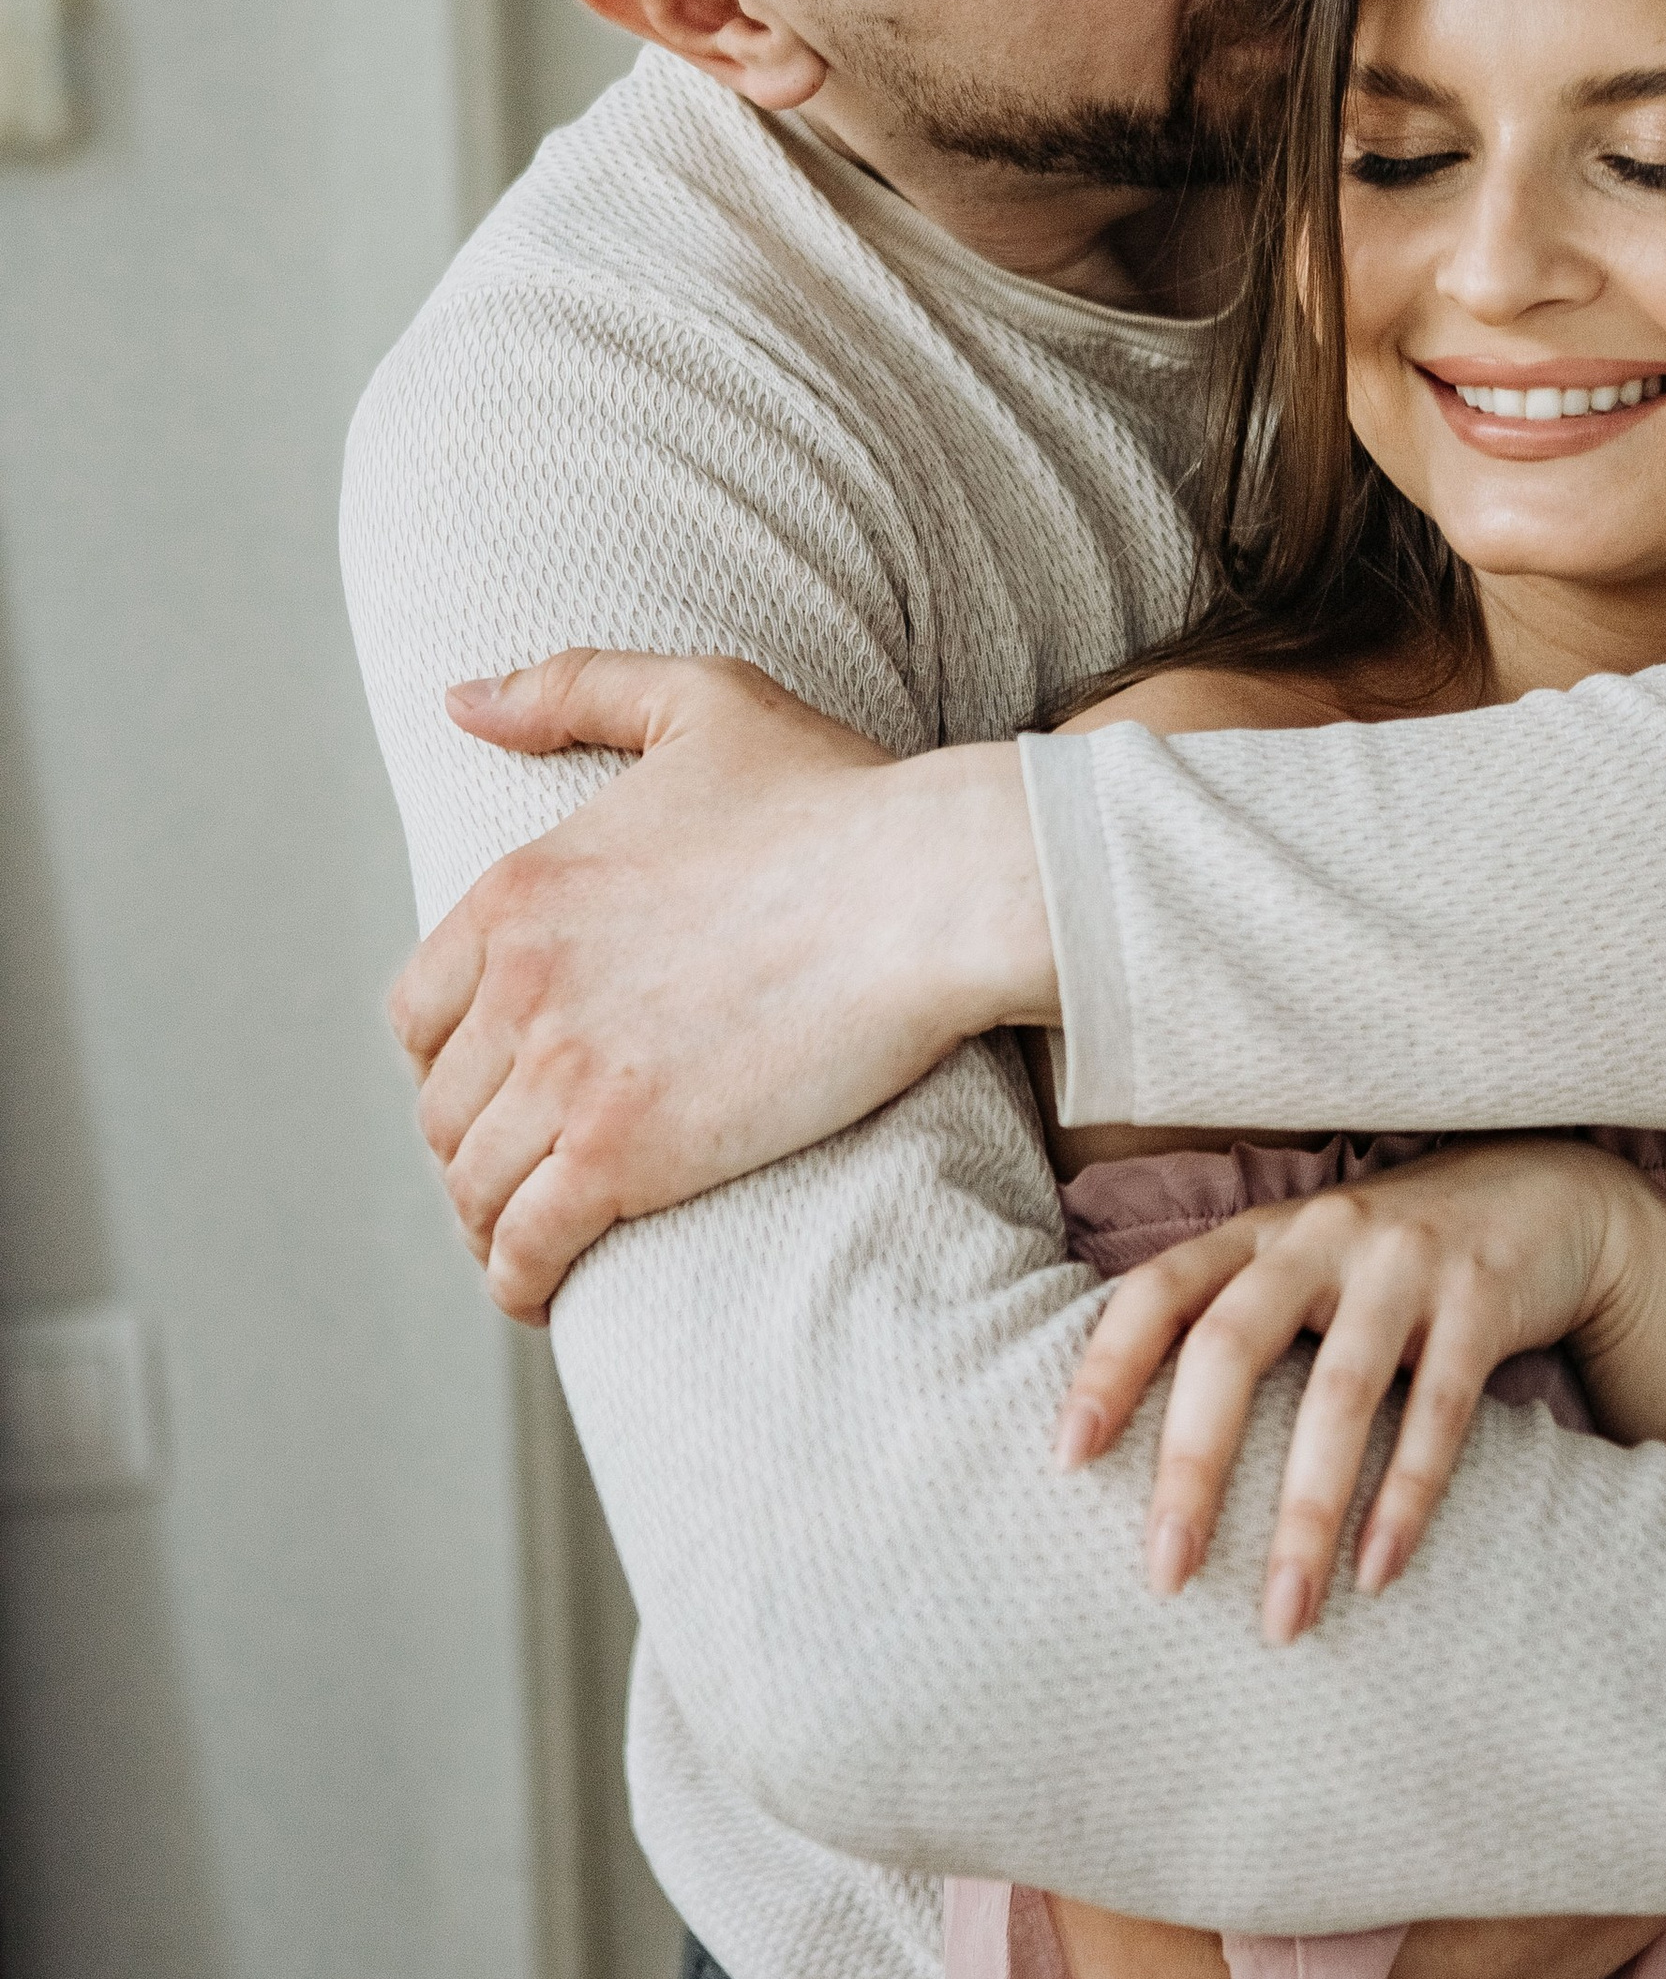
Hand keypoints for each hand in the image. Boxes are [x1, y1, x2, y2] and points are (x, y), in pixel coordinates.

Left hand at [388, 651, 1055, 1318]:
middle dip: (477, 1150)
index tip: (501, 1090)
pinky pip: (525, 1247)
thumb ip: (571, 688)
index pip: (419, 1015)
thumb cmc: (838, 796)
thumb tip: (457, 699)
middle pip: (443, 1109)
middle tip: (532, 1176)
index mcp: (518, 890)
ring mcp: (564, 1074)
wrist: (932, 889)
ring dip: (494, 1223)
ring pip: (474, 1184)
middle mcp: (518, 983)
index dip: (453, 1064)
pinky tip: (548, 1291)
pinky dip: (521, 1280)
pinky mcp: (622, 1156)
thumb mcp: (699, 702)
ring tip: (540, 1240)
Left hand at [1054, 1138, 1640, 1642]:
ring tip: (1283, 1616)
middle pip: (1233, 1346)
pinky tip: (1378, 1571)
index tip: (1067, 1459)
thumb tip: (1134, 1450)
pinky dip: (1406, 1496)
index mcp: (1260, 1235)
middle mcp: (1321, 1236)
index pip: (1158, 1290)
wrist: (1547, 1194)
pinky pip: (1439, 1409)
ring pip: (1339, 1394)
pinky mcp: (1483, 1298)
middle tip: (1166, 1576)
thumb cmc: (1392, 1260)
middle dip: (1193, 1466)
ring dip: (1305, 1516)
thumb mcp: (1305, 1264)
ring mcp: (1404, 1262)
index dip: (1106, 1367)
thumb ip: (1234, 1322)